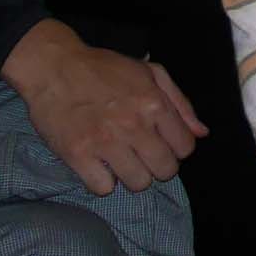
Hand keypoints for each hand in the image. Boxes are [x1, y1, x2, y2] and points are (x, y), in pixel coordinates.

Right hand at [0, 19, 205, 193]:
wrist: (53, 67)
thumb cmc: (104, 69)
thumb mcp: (150, 73)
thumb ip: (180, 103)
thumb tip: (202, 133)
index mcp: (154, 104)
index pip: (185, 148)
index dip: (176, 149)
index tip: (160, 143)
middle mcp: (133, 125)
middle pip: (165, 171)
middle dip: (157, 166)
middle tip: (141, 155)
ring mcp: (105, 142)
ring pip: (138, 183)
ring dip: (132, 176)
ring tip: (120, 160)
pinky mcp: (77, 154)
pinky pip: (103, 188)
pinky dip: (102, 182)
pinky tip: (99, 166)